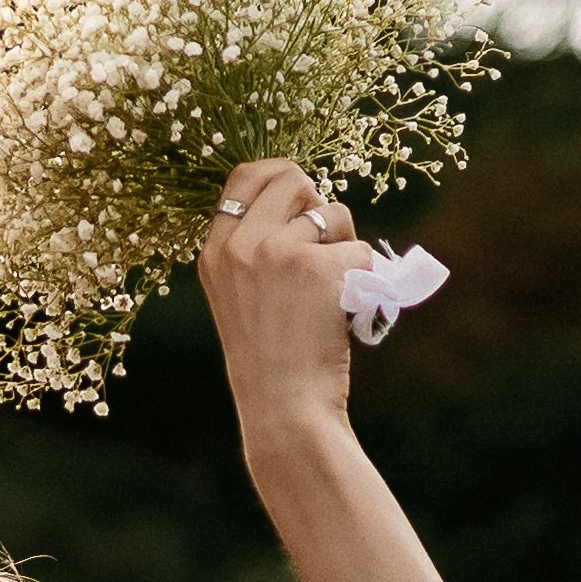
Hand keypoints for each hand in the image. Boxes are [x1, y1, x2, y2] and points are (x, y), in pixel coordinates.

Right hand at [197, 156, 358, 442]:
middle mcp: (239, 245)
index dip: (278, 174)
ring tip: (331, 293)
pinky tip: (345, 311)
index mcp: (214, 252)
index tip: (302, 192)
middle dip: (319, 202)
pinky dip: (365, 279)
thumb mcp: (240, 297)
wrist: (283, 407)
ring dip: (344, 245)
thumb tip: (305, 200)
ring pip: (333, 211)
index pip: (242, 177)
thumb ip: (255, 250)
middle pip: (291, 179)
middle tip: (327, 243)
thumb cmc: (271, 359)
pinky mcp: (316, 266)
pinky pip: (361, 250)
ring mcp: (276, 252)